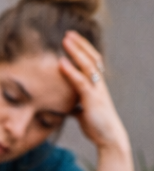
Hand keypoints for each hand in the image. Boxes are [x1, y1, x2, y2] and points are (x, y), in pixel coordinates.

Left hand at [59, 31, 130, 155]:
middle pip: (91, 58)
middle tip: (68, 33)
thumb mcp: (83, 112)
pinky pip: (80, 82)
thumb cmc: (96, 125)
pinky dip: (70, 72)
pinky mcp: (92, 99)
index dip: (82, 50)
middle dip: (80, 45)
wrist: (108, 137)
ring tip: (65, 40)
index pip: (91, 61)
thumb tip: (68, 106)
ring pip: (87, 65)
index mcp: (96, 85)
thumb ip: (76, 105)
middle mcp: (99, 84)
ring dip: (76, 52)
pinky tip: (61, 63)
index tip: (72, 39)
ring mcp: (97, 90)